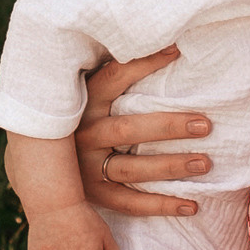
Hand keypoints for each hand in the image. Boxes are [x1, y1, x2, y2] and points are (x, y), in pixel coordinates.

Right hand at [75, 47, 210, 217]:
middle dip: (168, 127)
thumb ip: (115, 75)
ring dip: (170, 167)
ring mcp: (86, 168)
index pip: (113, 78)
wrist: (44, 166)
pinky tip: (192, 205)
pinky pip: (130, 203)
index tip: (177, 51)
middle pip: (128, 130)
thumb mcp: (87, 94)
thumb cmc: (80, 118)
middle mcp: (82, 135)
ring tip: (205, 162)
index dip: (144, 64)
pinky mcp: (94, 195)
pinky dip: (162, 205)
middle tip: (205, 124)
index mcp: (82, 104)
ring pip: (131, 169)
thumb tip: (164, 43)